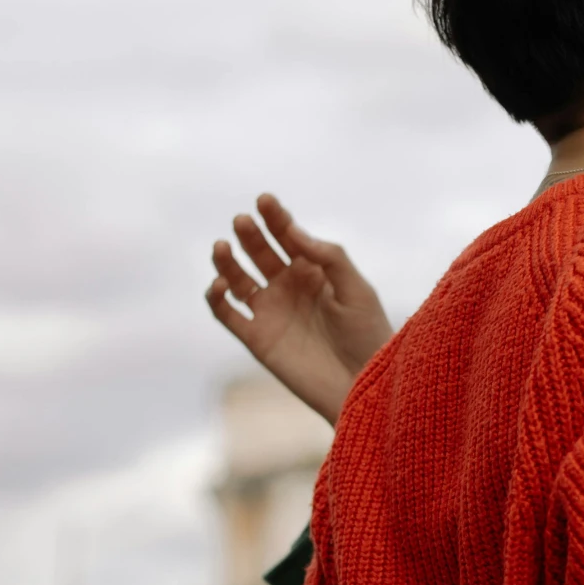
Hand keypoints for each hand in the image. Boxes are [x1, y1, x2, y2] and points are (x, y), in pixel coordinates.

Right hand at [206, 194, 393, 425]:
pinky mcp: (257, 338)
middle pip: (260, 253)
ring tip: (222, 247)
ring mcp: (271, 311)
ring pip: (238, 279)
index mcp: (314, 271)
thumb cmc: (368, 335)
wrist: (364, 384)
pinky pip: (227, 314)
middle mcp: (289, 287)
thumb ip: (329, 257)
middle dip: (250, 234)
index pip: (289, 237)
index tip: (265, 200)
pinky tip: (219, 285)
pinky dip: (216, 298)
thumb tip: (294, 231)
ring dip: (226, 261)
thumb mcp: (356, 289)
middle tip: (243, 221)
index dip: (276, 218)